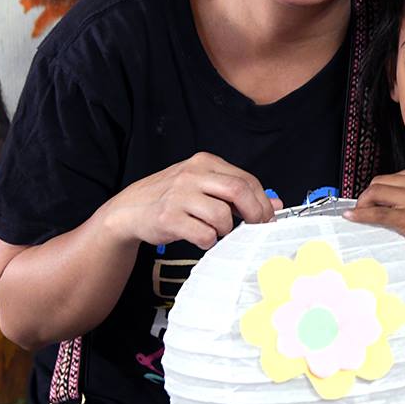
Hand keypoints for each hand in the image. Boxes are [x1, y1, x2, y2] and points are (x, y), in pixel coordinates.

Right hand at [97, 152, 280, 250]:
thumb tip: (276, 204)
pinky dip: (208, 240)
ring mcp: (179, 195)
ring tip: (216, 230)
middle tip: (256, 228)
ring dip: (226, 230)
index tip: (268, 218)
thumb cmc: (172, 198)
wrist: (129, 210)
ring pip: (222, 216)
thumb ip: (237, 192)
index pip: (246, 180)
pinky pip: (203, 234)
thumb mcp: (204, 186)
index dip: (263, 202)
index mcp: (204, 162)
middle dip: (255, 214)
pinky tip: (201, 237)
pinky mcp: (168, 217)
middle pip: (239, 192)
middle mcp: (192, 174)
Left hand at [343, 167, 404, 265]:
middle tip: (365, 208)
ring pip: (374, 193)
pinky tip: (352, 216)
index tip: (374, 200)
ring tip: (360, 214)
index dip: (379, 190)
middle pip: (379, 182)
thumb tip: (392, 201)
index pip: (391, 176)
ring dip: (363, 204)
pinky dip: (360, 214)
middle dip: (368, 195)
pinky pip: (376, 213)